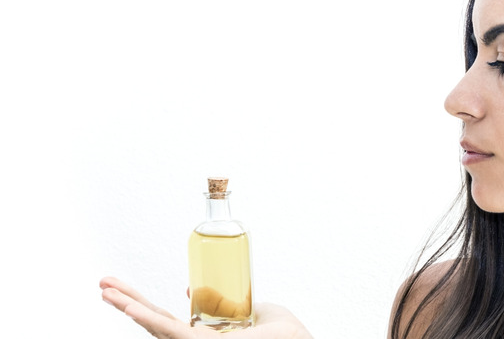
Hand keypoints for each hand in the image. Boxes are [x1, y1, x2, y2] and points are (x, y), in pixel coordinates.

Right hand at [100, 277, 312, 338]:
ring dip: (131, 308)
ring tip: (106, 291)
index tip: (120, 289)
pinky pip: (174, 334)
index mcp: (207, 337)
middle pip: (156, 323)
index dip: (142, 305)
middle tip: (103, 284)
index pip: (167, 321)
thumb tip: (189, 291)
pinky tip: (131, 309)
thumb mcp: (251, 311)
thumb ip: (223, 303)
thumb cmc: (286, 335)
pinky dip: (150, 321)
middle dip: (127, 303)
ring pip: (158, 328)